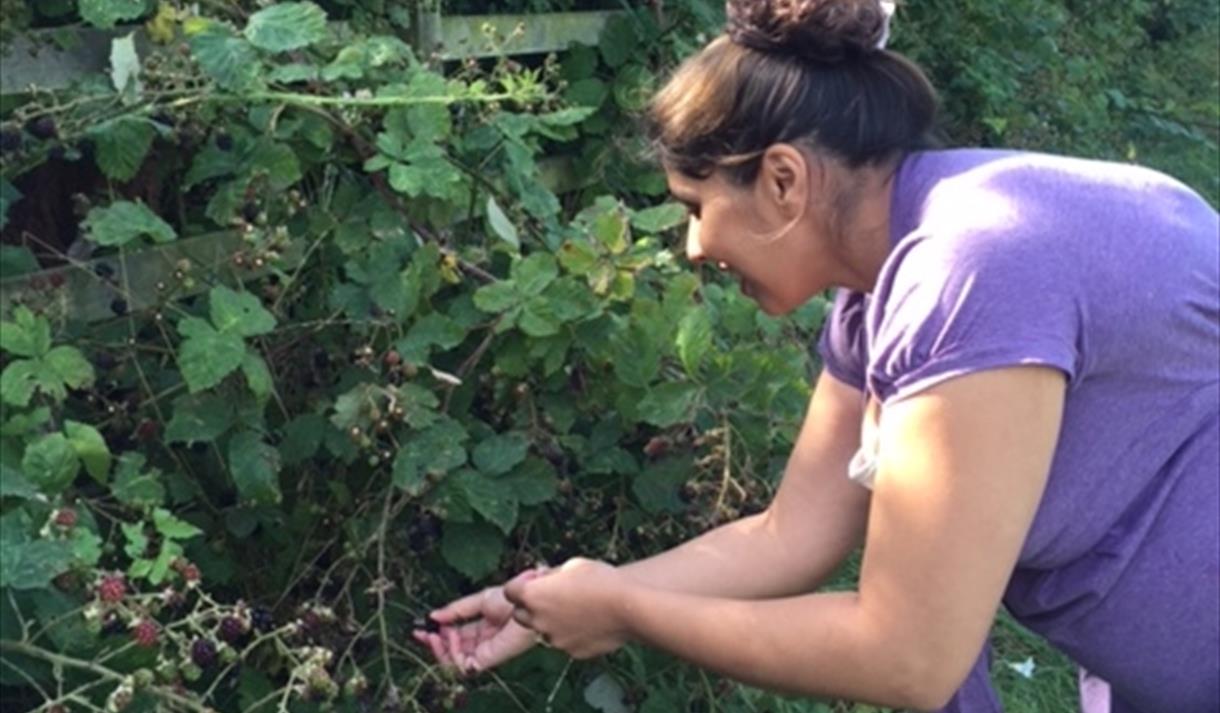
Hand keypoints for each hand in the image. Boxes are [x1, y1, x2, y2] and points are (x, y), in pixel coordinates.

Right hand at [412, 569, 544, 673]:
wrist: (525, 602)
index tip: (420, 628)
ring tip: (438, 633)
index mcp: (479, 628)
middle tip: (422, 633)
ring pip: (453, 662)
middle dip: (433, 644)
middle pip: (450, 651)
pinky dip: (452, 652)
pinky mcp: (487, 660)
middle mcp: (480, 643)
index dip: (436, 635)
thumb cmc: (510, 599)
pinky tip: (452, 635)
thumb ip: (456, 611)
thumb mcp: (478, 600)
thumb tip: (433, 616)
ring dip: (440, 648)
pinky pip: (463, 665)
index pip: (453, 638)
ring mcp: (483, 653)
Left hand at [503, 557, 630, 658]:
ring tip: (578, 609)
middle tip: (551, 597)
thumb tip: (545, 580)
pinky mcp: (571, 651)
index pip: (510, 591)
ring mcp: (554, 639)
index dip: (521, 584)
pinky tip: (590, 622)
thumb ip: (552, 575)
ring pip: (544, 630)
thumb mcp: (572, 565)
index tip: (536, 580)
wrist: (629, 607)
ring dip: (552, 621)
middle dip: (530, 606)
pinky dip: (571, 633)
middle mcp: (538, 620)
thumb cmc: (602, 579)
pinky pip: (564, 641)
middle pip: (520, 615)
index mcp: (533, 595)